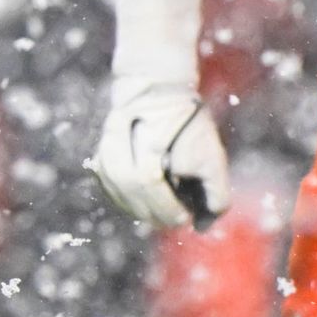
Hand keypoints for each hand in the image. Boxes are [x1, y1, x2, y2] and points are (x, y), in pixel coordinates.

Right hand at [93, 78, 229, 229]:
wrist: (160, 90)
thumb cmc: (190, 125)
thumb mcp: (214, 155)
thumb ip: (216, 194)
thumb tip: (202, 227)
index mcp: (149, 137)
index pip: (150, 183)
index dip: (167, 208)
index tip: (185, 218)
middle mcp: (122, 139)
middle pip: (131, 188)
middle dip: (153, 212)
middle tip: (173, 220)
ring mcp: (107, 144)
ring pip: (116, 189)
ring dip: (137, 209)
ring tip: (158, 215)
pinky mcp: (101, 152)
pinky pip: (108, 185)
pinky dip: (125, 200)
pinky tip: (142, 205)